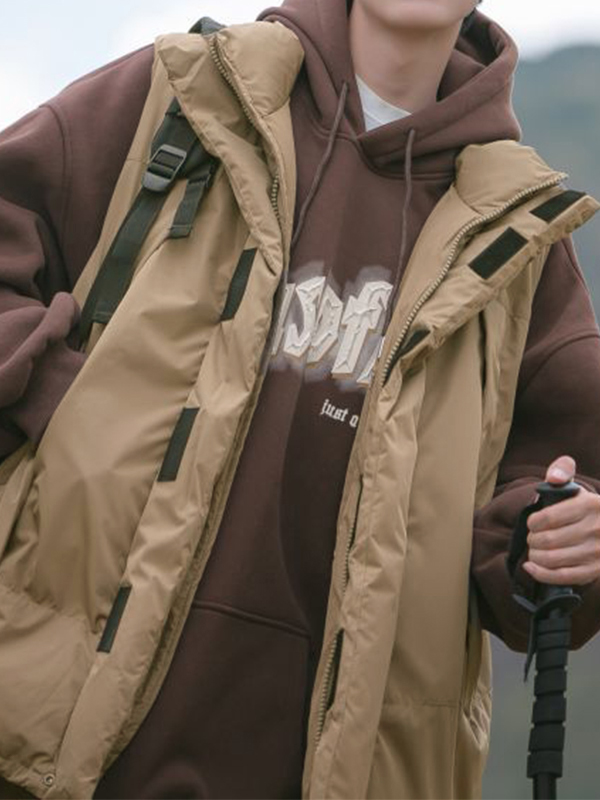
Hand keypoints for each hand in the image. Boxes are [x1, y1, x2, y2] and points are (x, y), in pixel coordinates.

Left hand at [524, 456, 599, 585]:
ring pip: (552, 559)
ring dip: (534, 555)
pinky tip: (531, 567)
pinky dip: (541, 573)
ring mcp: (597, 552)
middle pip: (547, 540)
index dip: (532, 522)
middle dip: (532, 540)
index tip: (533, 523)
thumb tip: (553, 477)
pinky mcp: (595, 571)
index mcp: (590, 505)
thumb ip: (561, 471)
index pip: (548, 517)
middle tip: (532, 538)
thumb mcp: (575, 486)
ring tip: (534, 549)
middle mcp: (597, 529)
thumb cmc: (584, 507)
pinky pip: (561, 577)